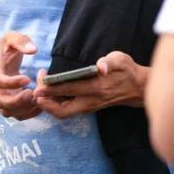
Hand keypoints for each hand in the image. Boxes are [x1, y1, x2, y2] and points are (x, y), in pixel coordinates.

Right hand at [0, 32, 40, 120]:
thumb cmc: (5, 50)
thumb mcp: (10, 39)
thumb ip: (20, 41)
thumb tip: (33, 50)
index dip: (11, 83)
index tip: (27, 78)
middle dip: (16, 102)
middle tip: (31, 93)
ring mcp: (1, 99)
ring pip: (8, 112)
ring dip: (25, 109)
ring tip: (39, 97)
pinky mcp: (9, 106)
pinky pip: (17, 116)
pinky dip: (29, 113)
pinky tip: (41, 102)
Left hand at [33, 51, 148, 118]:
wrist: (138, 88)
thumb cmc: (127, 70)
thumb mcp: (121, 60)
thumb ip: (110, 62)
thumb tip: (101, 66)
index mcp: (96, 88)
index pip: (68, 90)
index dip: (51, 89)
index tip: (38, 85)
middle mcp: (91, 101)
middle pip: (61, 110)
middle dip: (45, 103)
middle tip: (35, 90)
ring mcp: (90, 107)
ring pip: (64, 113)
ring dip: (49, 106)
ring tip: (39, 92)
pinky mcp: (90, 108)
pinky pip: (69, 110)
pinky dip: (57, 105)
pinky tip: (50, 95)